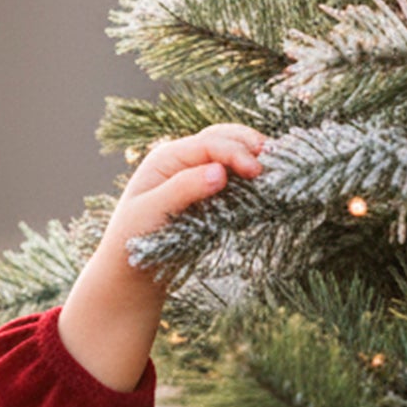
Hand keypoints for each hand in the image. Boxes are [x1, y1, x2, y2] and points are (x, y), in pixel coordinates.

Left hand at [58, 124, 267, 391]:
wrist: (131, 268)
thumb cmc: (133, 239)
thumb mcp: (151, 212)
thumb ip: (182, 190)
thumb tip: (219, 172)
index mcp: (165, 158)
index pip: (208, 143)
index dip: (235, 152)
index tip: (256, 171)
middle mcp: (182, 160)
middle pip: (223, 137)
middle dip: (249, 145)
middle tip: (273, 161)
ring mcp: (196, 174)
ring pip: (231, 154)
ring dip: (252, 157)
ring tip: (274, 169)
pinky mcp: (207, 193)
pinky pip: (233, 177)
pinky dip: (248, 177)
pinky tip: (263, 184)